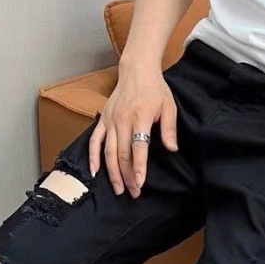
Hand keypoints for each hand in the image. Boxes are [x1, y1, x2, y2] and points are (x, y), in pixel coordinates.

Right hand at [88, 61, 177, 198]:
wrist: (137, 70)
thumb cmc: (155, 89)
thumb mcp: (168, 106)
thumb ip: (169, 128)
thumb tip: (172, 149)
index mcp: (140, 117)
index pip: (138, 147)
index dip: (138, 167)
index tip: (140, 183)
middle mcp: (123, 120)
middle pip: (123, 154)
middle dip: (127, 176)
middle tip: (133, 193)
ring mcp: (111, 120)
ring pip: (109, 152)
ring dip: (113, 173)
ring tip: (119, 189)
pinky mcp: (103, 119)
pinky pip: (95, 140)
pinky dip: (93, 157)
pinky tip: (94, 172)